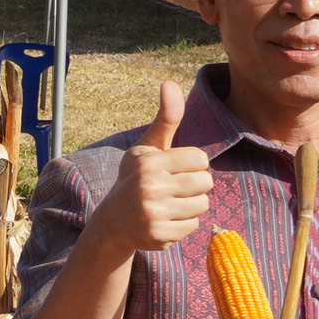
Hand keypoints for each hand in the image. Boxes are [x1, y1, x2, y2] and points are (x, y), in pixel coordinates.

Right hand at [87, 80, 211, 254]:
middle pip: (206, 182)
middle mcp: (150, 188)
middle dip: (194, 185)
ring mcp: (154, 214)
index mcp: (149, 163)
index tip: (173, 170)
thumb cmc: (136, 179)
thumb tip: (169, 82)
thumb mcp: (147, 148)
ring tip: (170, 205)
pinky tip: (165, 221)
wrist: (112, 223)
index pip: (200, 158)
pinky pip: (194, 226)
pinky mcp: (160, 236)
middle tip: (174, 189)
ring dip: (191, 205)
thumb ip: (166, 118)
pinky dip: (184, 224)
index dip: (191, 164)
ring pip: (203, 205)